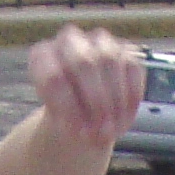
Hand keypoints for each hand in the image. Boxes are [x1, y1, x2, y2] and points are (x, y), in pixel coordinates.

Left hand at [25, 27, 140, 154]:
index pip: (54, 77)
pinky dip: (131, 96)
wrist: (84, 107)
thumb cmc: (68, 113)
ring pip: (110, 61)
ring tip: (114, 129)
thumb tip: (96, 134)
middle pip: (84, 63)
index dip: (69, 109)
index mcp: (43, 55)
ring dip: (115, 100)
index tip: (76, 134)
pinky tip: (126, 117)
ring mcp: (98, 40)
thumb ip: (72, 125)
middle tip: (101, 131)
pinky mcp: (124, 48)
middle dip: (96, 102)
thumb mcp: (61, 121)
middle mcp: (69, 40)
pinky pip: (132, 67)